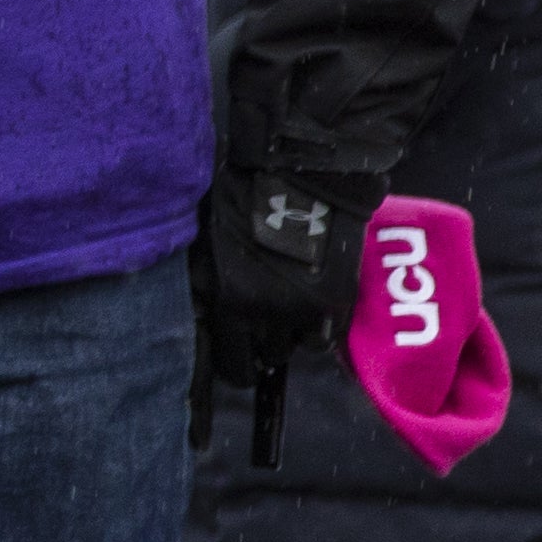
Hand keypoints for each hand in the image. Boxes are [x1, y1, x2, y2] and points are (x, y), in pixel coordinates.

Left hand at [199, 163, 370, 389]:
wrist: (300, 177)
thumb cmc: (243, 199)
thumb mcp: (209, 242)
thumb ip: (208, 281)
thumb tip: (204, 311)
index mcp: (228, 300)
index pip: (230, 358)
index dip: (234, 364)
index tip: (237, 363)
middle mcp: (265, 314)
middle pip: (265, 356)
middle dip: (261, 348)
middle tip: (262, 335)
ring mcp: (304, 310)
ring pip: (297, 347)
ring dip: (291, 336)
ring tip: (288, 317)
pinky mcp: (337, 301)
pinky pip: (327, 334)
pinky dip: (319, 327)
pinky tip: (312, 309)